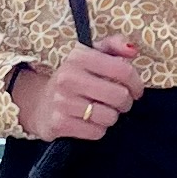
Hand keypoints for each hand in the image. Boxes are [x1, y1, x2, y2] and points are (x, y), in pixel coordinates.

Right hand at [10, 36, 143, 142]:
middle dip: (125, 102)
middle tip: (119, 102)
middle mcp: (68, 77)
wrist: (40, 103)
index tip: (136, 90)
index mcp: (79, 56)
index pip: (123, 70)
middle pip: (119, 96)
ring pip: (109, 116)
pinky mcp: (59, 123)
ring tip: (102, 111)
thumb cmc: (74, 78)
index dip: (136, 83)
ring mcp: (62, 101)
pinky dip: (98, 129)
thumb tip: (132, 50)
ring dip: (110, 117)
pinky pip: (96, 132)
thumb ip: (114, 45)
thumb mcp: (90, 55)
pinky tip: (89, 122)